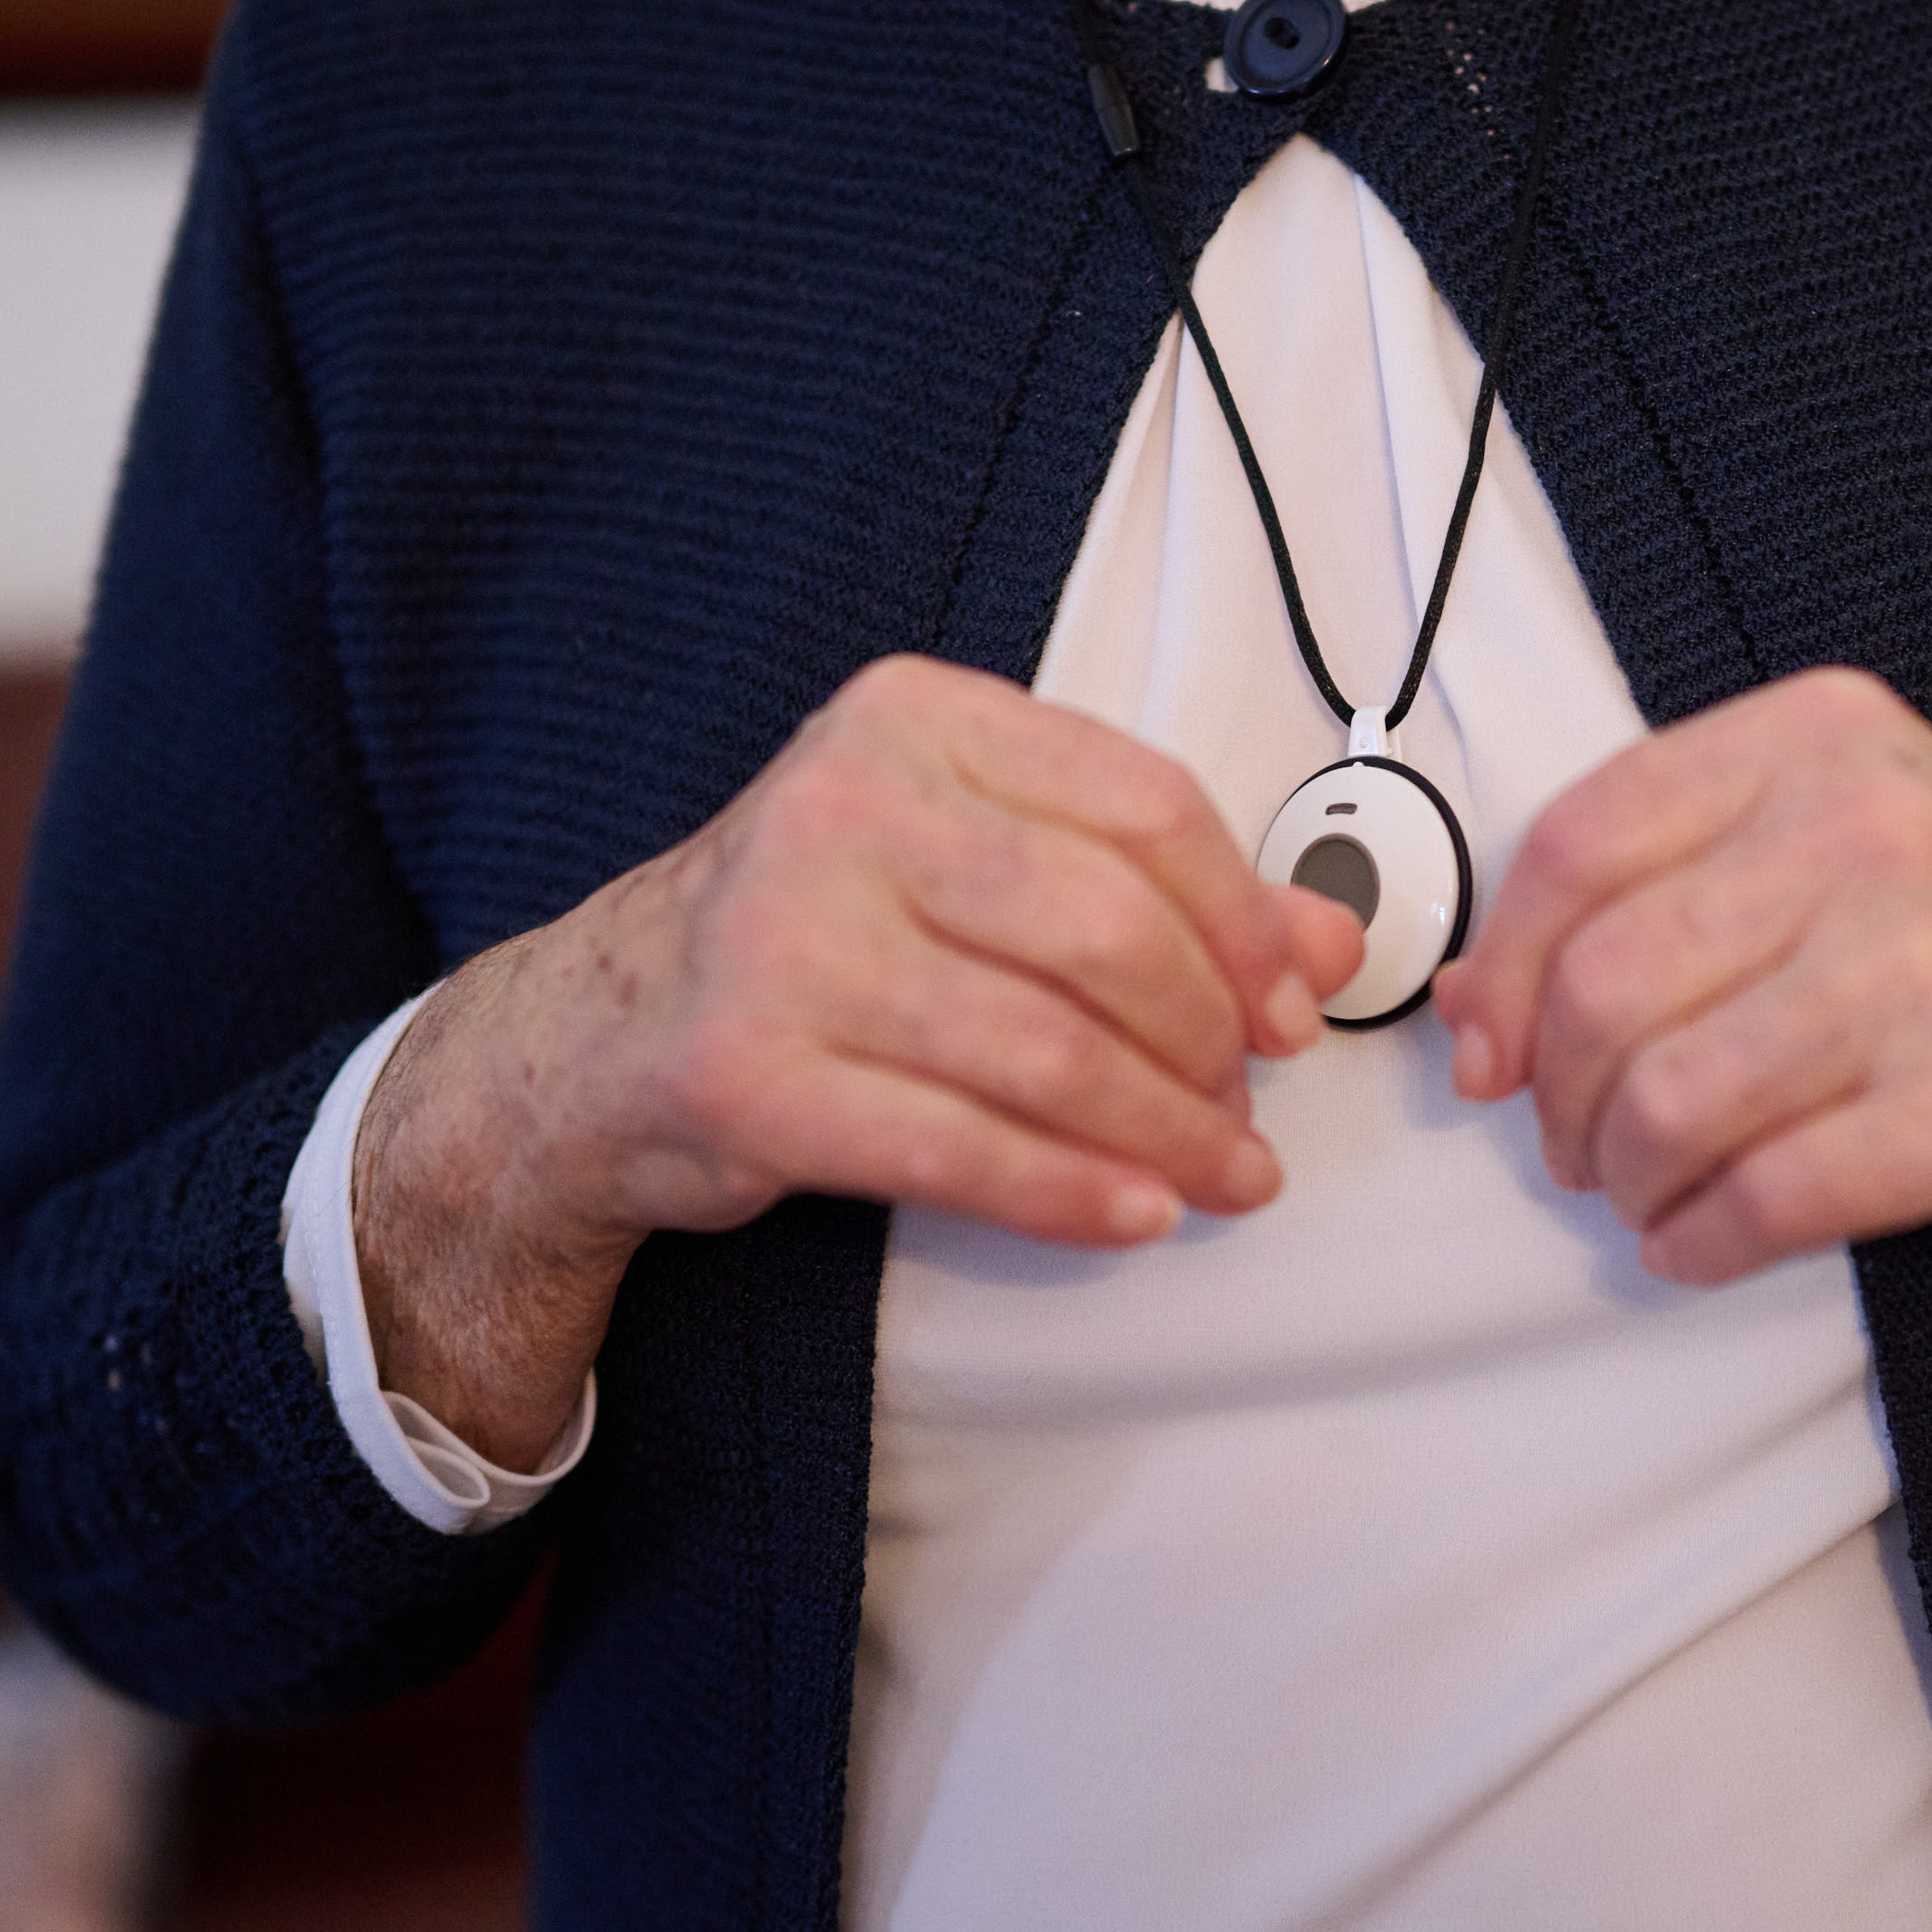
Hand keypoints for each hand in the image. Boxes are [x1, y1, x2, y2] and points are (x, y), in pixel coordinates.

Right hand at [353, 654, 1364, 1466]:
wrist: (602, 1029)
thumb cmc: (819, 932)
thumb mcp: (975, 862)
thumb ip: (1154, 885)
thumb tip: (1329, 943)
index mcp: (911, 718)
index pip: (1141, 803)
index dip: (1246, 917)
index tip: (1294, 1003)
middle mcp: (842, 808)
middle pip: (1106, 928)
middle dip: (1209, 1035)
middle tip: (1247, 1101)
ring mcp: (784, 943)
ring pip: (1046, 1050)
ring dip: (1166, 1132)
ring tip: (1225, 1173)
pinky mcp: (751, 1078)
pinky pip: (961, 1150)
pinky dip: (1074, 1192)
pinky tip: (1137, 1213)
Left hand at [1432, 667, 1931, 1436]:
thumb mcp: (1840, 830)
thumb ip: (1663, 879)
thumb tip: (1476, 1001)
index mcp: (1820, 740)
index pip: (1581, 842)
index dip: (1505, 969)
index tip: (1490, 1047)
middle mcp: (1873, 836)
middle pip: (1609, 988)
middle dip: (1562, 1096)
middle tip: (1577, 1143)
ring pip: (1671, 1102)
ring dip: (1626, 1179)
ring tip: (1643, 1194)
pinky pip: (1767, 1196)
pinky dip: (1700, 1240)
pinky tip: (1700, 1239)